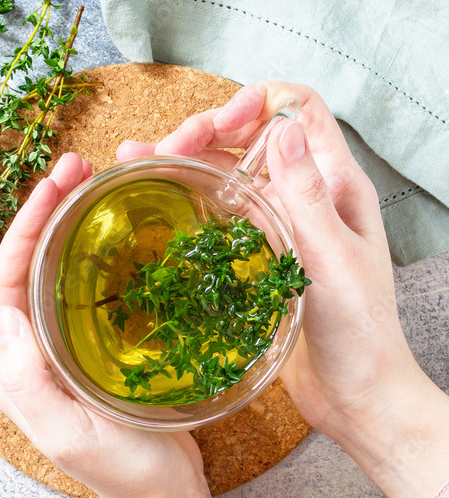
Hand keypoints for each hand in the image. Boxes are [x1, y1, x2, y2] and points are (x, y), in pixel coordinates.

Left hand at [0, 152, 245, 497]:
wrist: (165, 494)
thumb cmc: (122, 468)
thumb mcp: (68, 430)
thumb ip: (27, 376)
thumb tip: (4, 307)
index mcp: (11, 365)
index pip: (5, 279)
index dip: (24, 226)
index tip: (54, 184)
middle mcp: (26, 348)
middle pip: (25, 262)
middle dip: (43, 210)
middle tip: (76, 166)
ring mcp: (58, 342)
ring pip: (54, 265)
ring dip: (66, 220)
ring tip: (92, 182)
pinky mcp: (89, 341)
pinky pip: (82, 281)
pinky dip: (93, 245)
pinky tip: (116, 223)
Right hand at [118, 82, 448, 497]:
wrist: (358, 396)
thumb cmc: (361, 333)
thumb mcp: (332, 260)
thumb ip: (307, 195)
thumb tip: (283, 127)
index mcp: (337, 183)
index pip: (300, 109)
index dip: (257, 101)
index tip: (219, 122)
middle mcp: (307, 192)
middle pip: (252, 134)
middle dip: (206, 128)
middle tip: (163, 147)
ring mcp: (281, 219)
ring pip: (229, 167)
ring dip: (185, 156)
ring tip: (136, 157)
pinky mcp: (258, 249)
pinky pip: (220, 206)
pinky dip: (186, 192)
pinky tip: (153, 192)